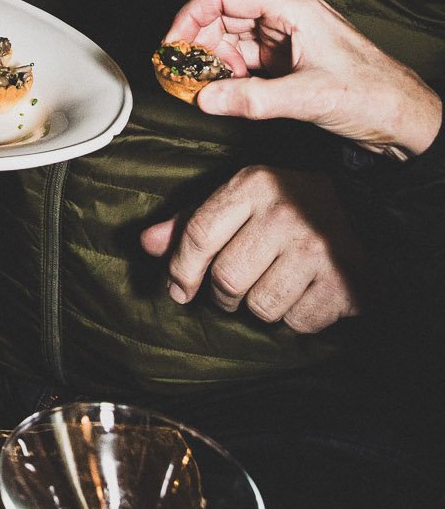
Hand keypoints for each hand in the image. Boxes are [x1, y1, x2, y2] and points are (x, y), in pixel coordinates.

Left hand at [140, 167, 362, 332]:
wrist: (362, 210)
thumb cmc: (285, 206)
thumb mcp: (237, 200)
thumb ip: (191, 222)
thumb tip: (146, 243)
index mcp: (252, 185)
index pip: (198, 234)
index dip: (181, 268)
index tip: (178, 289)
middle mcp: (283, 214)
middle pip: (226, 277)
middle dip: (222, 294)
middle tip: (231, 291)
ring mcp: (316, 248)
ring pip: (260, 306)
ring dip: (258, 307)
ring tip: (270, 287)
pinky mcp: (343, 281)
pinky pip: (297, 322)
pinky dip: (293, 318)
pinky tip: (300, 295)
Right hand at [162, 0, 442, 156]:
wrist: (407, 119)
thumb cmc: (372, 95)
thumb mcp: (307, 97)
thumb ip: (251, 99)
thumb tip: (204, 99)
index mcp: (291, 7)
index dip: (190, 16)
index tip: (172, 44)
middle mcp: (285, 16)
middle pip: (223, 15)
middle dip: (198, 43)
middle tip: (179, 72)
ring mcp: (286, 38)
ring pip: (232, 39)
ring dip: (212, 61)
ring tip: (200, 86)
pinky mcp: (288, 61)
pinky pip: (246, 60)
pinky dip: (229, 74)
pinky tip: (223, 92)